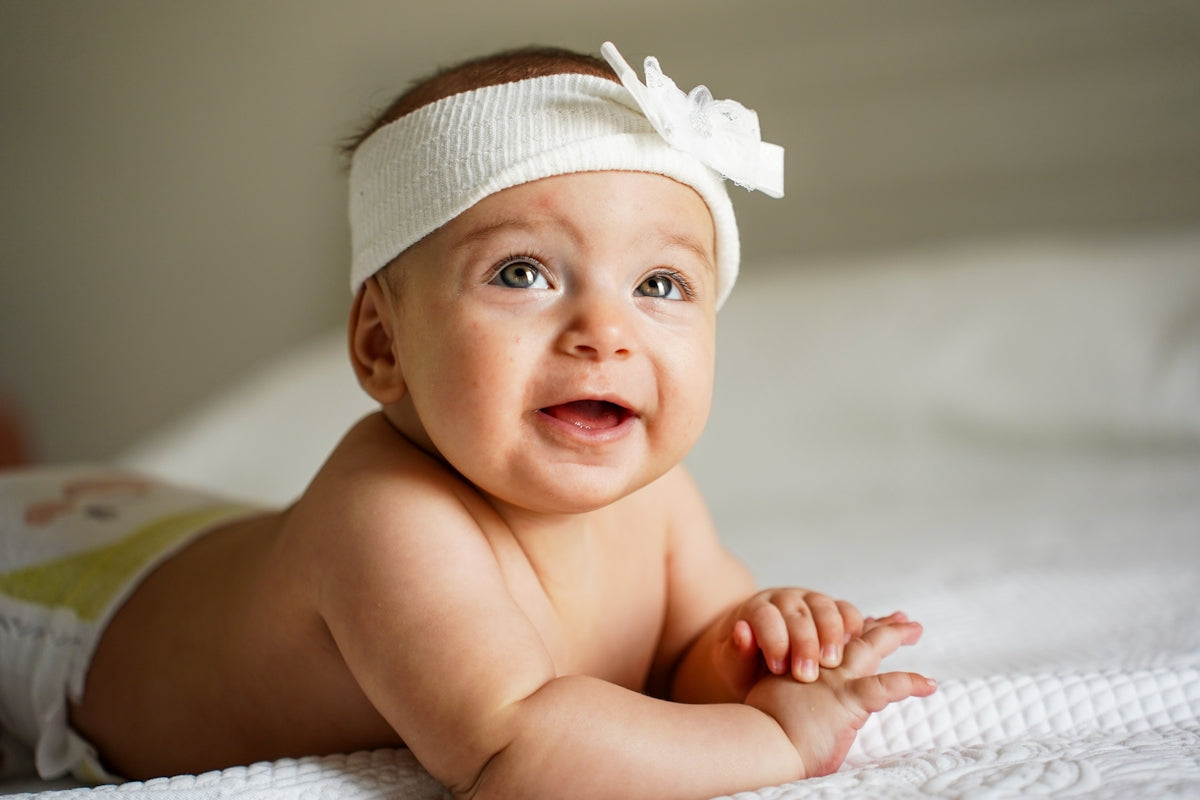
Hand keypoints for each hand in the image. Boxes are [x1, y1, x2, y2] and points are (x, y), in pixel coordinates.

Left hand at [713, 588, 863, 697]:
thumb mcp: (731, 664)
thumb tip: (742, 631)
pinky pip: (846, 610)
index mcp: (755, 609)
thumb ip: (735, 651)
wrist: (760, 659)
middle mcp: (783, 599)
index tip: (778, 669)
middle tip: (807, 675)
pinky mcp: (832, 611)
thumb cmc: (744, 664)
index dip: (773, 640)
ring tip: (832, 664)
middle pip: (797, 612)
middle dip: (804, 643)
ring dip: (831, 635)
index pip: (765, 616)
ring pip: (824, 607)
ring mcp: (809, 601)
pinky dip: (853, 626)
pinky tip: (855, 647)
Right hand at [745, 615, 935, 778]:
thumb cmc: (766, 724)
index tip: (871, 621)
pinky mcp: (849, 700)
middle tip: (903, 619)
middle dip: (881, 626)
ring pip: (871, 647)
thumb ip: (770, 670)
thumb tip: (746, 633)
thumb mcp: (770, 690)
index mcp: (810, 664)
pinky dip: (908, 683)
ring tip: (914, 628)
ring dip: (893, 635)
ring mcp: (838, 680)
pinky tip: (928, 684)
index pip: (836, 639)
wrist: (765, 739)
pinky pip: (886, 686)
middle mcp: (825, 666)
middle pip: (856, 636)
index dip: (855, 628)